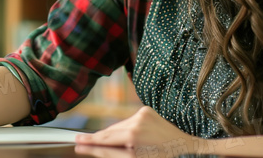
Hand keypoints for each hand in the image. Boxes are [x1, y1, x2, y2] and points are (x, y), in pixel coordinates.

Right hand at [75, 106, 210, 155]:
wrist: (185, 149)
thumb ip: (109, 153)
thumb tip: (88, 148)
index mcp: (133, 134)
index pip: (105, 138)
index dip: (90, 140)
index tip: (76, 141)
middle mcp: (137, 119)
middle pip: (111, 131)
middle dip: (101, 139)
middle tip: (85, 143)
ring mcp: (142, 112)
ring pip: (119, 125)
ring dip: (116, 135)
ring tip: (125, 147)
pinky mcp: (146, 110)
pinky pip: (129, 120)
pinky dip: (127, 129)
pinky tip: (134, 139)